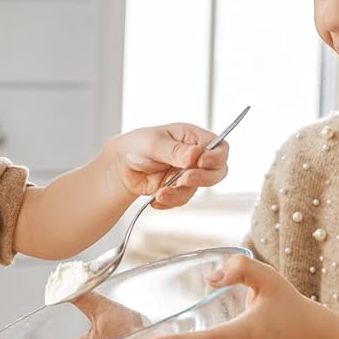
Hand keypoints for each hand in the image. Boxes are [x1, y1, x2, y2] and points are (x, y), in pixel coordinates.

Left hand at [106, 123, 228, 208]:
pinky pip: (183, 199)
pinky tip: (156, 197)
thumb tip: (195, 154)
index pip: (219, 147)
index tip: (202, 163)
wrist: (120, 166)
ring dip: (180, 193)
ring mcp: (188, 173)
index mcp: (192, 137)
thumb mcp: (153, 143)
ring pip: (198, 189)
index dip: (216, 157)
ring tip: (161, 192)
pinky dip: (170, 201)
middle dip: (202, 178)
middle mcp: (194, 156)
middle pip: (217, 171)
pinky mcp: (178, 189)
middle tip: (183, 180)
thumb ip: (175, 151)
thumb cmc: (136, 146)